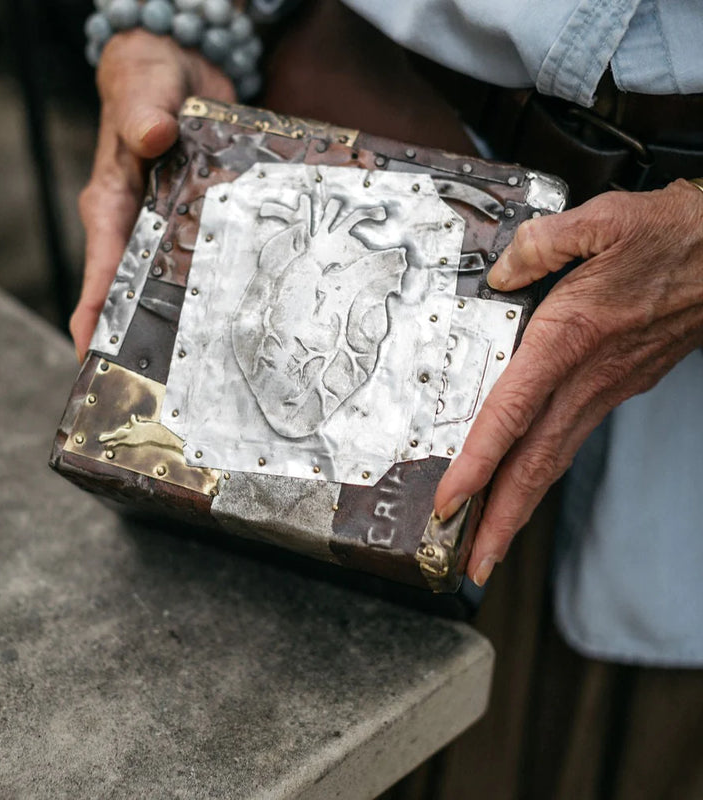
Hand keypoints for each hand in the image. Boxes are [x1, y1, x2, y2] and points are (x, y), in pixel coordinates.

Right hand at [70, 29, 235, 359]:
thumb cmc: (149, 81)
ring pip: (168, 285)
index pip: (98, 269)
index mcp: (112, 205)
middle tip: (157, 384)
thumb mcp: (143, 89)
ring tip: (199, 368)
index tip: (92, 357)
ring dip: (179, 322)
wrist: (179, 72)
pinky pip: (199, 264)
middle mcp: (135, 226)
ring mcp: (165, 229)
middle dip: (138, 336)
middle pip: (132, 291)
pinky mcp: (193, 225)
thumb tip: (152, 135)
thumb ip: (143, 113)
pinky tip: (233, 317)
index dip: (94, 315)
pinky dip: (210, 290)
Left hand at [434, 179, 702, 585]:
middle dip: (499, 520)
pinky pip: (569, 440)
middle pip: (534, 464)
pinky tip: (523, 482)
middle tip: (469, 562)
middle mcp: (586, 378)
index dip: (476, 465)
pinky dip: (541, 472)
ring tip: (488, 542)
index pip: (510, 416)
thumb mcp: (600, 221)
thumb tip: (498, 272)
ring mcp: (605, 389)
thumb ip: (539, 244)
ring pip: (553, 461)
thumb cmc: (675, 238)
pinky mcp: (616, 387)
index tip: (449, 503)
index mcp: (571, 339)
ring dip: (519, 507)